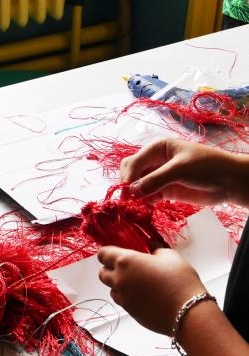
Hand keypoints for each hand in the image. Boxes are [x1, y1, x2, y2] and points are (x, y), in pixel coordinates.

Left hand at [97, 246, 205, 334]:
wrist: (188, 311)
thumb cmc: (180, 280)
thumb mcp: (170, 256)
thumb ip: (156, 249)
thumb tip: (152, 248)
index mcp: (125, 261)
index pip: (102, 254)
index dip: (108, 253)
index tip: (116, 253)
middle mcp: (119, 279)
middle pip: (102, 273)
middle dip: (110, 269)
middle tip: (126, 268)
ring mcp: (123, 298)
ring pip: (111, 289)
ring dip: (118, 284)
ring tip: (136, 282)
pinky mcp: (130, 312)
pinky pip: (122, 301)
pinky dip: (127, 297)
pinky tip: (143, 295)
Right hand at [120, 138, 248, 205]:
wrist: (231, 182)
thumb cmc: (208, 166)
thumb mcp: (179, 169)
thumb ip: (154, 180)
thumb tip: (131, 192)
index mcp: (157, 148)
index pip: (133, 162)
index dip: (128, 176)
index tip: (125, 191)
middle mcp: (155, 161)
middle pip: (131, 172)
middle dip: (128, 185)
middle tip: (127, 200)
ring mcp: (159, 177)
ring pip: (138, 186)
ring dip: (135, 195)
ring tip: (135, 206)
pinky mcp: (165, 191)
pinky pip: (148, 196)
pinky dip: (144, 202)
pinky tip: (146, 206)